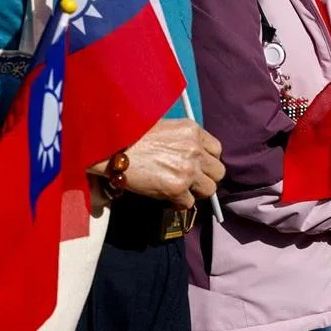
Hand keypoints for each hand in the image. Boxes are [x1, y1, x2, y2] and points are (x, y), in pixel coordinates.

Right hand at [92, 119, 224, 209]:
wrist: (112, 148)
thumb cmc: (131, 135)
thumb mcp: (163, 127)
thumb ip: (181, 140)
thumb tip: (190, 155)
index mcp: (192, 130)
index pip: (217, 150)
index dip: (208, 160)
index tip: (198, 165)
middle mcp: (195, 149)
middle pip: (218, 171)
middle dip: (206, 178)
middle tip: (191, 181)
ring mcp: (188, 170)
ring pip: (209, 190)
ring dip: (196, 192)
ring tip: (180, 190)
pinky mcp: (177, 189)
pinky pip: (188, 203)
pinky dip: (178, 203)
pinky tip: (166, 197)